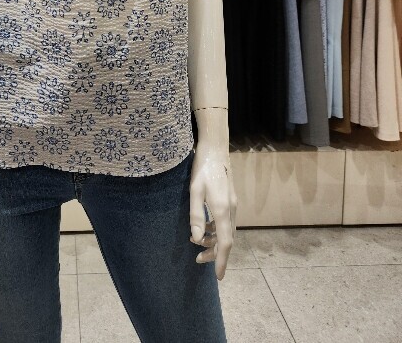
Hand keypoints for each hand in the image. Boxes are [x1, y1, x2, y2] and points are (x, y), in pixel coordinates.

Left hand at [188, 142, 236, 279]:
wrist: (215, 149)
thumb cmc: (202, 168)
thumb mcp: (194, 191)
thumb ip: (195, 215)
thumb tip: (195, 239)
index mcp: (223, 210)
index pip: (226, 242)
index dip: (222, 260)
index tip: (219, 277)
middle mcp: (231, 210)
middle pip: (227, 239)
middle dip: (215, 253)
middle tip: (198, 259)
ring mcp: (232, 204)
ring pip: (227, 231)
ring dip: (214, 241)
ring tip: (197, 243)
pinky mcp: (230, 199)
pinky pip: (226, 222)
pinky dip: (216, 230)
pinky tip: (204, 227)